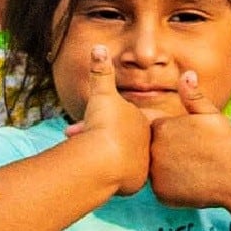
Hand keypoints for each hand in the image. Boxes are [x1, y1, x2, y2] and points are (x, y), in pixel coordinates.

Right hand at [67, 43, 150, 194]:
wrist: (104, 161)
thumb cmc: (104, 125)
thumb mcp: (101, 95)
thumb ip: (101, 72)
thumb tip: (98, 47)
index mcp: (144, 122)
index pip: (126, 119)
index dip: (103, 120)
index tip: (90, 124)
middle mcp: (149, 143)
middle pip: (123, 141)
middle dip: (101, 141)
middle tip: (81, 141)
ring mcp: (144, 164)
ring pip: (122, 160)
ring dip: (106, 159)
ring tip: (86, 159)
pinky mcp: (137, 183)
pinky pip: (122, 179)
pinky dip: (110, 176)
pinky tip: (97, 176)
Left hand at [139, 65, 230, 209]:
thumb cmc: (226, 143)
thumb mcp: (211, 114)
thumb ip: (193, 96)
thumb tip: (186, 74)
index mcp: (161, 128)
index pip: (159, 129)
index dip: (177, 135)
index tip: (192, 141)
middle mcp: (153, 150)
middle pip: (155, 149)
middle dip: (170, 152)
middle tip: (194, 157)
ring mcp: (154, 174)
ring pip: (157, 169)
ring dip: (169, 170)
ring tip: (194, 170)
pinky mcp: (160, 194)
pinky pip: (162, 188)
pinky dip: (173, 188)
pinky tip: (192, 183)